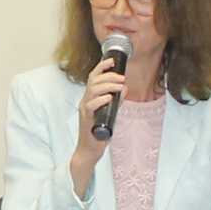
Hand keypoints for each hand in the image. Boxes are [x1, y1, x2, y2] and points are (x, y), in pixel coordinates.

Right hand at [68, 63, 131, 184]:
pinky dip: (101, 100)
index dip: (102, 67)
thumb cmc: (98, 131)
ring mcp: (85, 109)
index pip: (94, 77)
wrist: (90, 149)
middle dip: (109, 76)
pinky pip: (91, 106)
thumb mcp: (110, 112)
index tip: (112, 60)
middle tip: (122, 78)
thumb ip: (117, 101)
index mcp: (90, 97)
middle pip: (94, 81)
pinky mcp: (86, 119)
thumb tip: (125, 88)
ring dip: (108, 85)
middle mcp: (86, 101)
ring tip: (120, 86)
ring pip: (93, 90)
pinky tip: (110, 98)